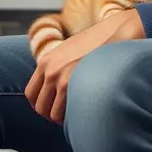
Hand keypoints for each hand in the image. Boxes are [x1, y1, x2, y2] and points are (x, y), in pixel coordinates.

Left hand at [25, 10, 145, 123]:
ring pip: (52, 114)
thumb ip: (59, 65)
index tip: (53, 108)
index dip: (41, 104)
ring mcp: (61, 78)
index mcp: (46, 61)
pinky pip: (66, 114)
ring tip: (78, 116)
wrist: (119, 32)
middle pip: (40, 107)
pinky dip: (72, 119)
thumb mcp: (72, 49)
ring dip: (63, 119)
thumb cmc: (100, 42)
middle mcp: (50, 70)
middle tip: (68, 116)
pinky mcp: (74, 85)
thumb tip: (58, 85)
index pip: (31, 93)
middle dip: (52, 115)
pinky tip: (85, 113)